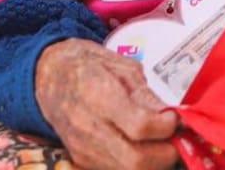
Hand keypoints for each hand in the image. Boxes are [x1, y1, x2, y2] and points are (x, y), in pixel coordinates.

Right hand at [35, 38, 179, 169]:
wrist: (50, 78)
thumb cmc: (89, 66)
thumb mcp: (121, 66)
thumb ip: (145, 94)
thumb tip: (169, 115)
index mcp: (99, 95)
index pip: (139, 126)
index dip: (165, 126)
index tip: (174, 118)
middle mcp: (88, 127)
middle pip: (135, 160)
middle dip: (165, 154)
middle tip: (174, 138)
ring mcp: (83, 149)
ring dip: (153, 162)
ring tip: (161, 143)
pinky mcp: (82, 161)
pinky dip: (136, 164)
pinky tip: (143, 147)